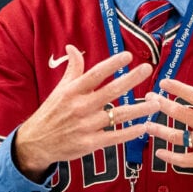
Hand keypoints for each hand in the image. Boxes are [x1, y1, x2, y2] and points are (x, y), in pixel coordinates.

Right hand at [13, 45, 159, 180]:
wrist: (36, 143)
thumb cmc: (51, 112)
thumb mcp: (60, 89)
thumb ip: (72, 69)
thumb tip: (71, 47)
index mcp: (72, 91)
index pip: (95, 74)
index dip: (112, 65)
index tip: (128, 56)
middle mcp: (80, 107)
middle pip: (110, 91)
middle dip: (130, 80)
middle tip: (147, 69)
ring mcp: (86, 126)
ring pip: (117, 115)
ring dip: (139, 109)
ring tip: (156, 103)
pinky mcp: (89, 143)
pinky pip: (114, 137)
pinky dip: (130, 133)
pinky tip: (144, 127)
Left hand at [144, 56, 192, 185]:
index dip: (176, 88)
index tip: (163, 82)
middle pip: (180, 113)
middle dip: (161, 105)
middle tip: (148, 99)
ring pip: (178, 137)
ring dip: (159, 130)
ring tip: (146, 125)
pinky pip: (185, 159)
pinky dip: (170, 157)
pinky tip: (159, 151)